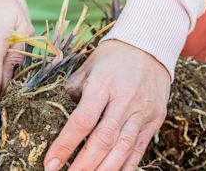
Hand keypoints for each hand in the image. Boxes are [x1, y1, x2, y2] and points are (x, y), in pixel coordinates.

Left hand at [44, 40, 169, 170]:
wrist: (149, 47)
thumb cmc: (111, 58)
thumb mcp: (87, 68)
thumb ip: (74, 93)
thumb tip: (62, 119)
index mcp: (103, 84)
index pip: (82, 120)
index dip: (66, 144)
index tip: (50, 163)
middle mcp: (124, 100)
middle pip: (104, 139)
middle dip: (84, 165)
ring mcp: (142, 112)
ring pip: (123, 148)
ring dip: (104, 170)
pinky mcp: (154, 120)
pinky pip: (139, 149)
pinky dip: (126, 167)